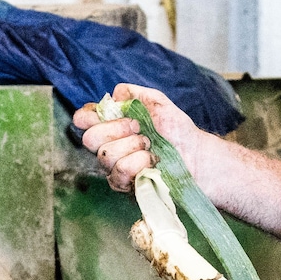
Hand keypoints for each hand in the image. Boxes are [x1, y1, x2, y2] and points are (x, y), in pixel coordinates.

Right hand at [72, 83, 203, 193]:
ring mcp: (113, 167)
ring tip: (151, 146)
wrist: (196, 156)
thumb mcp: (159, 104)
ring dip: (133, 147)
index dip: (89, 116)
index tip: (113, 112)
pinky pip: (119, 172)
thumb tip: (115, 95)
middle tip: (140, 129)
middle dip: (116, 129)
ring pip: (105, 155)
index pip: (83, 119)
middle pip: (89, 138)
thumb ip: (136, 94)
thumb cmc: (177, 131)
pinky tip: (152, 161)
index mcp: (111, 124)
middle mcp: (107, 145)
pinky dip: (138, 162)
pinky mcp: (124, 185)